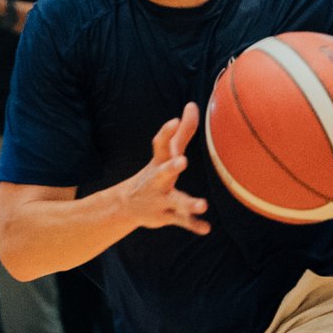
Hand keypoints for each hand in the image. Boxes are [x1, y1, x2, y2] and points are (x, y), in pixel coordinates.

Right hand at [115, 103, 209, 235]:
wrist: (126, 205)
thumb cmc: (154, 173)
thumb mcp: (165, 153)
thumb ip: (183, 131)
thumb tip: (192, 104)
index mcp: (159, 162)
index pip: (160, 145)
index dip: (166, 132)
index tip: (174, 120)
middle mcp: (158, 180)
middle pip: (163, 172)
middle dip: (172, 167)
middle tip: (182, 161)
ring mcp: (161, 199)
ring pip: (176, 201)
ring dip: (189, 203)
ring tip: (203, 204)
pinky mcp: (166, 215)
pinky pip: (181, 221)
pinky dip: (193, 225)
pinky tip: (206, 228)